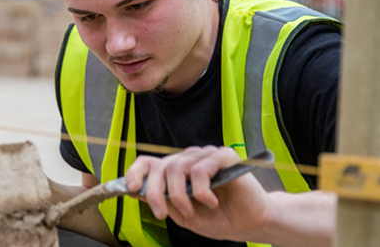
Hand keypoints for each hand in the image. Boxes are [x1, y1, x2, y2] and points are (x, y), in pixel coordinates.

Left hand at [125, 146, 271, 241]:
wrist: (249, 224)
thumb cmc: (218, 219)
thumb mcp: (182, 215)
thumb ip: (163, 201)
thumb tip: (136, 191)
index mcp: (177, 171)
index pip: (148, 162)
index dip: (135, 172)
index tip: (129, 188)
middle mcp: (189, 159)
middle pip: (161, 167)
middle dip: (155, 193)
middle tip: (161, 214)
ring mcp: (206, 156)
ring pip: (177, 168)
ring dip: (179, 196)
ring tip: (191, 213)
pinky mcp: (224, 157)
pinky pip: (201, 169)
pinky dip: (201, 191)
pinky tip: (211, 202)